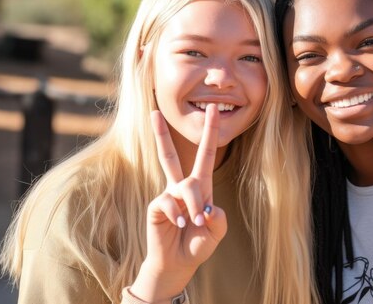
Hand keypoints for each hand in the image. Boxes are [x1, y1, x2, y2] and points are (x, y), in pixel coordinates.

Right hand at [131, 104, 227, 300]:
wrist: (179, 264)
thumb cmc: (198, 243)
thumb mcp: (216, 231)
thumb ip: (218, 218)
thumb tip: (206, 206)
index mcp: (201, 186)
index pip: (205, 154)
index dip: (210, 132)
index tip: (212, 109)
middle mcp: (182, 186)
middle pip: (170, 155)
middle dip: (162, 134)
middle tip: (154, 111)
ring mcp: (168, 195)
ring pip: (185, 185)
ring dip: (194, 204)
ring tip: (195, 223)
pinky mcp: (156, 207)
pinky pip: (169, 203)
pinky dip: (178, 214)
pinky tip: (180, 224)